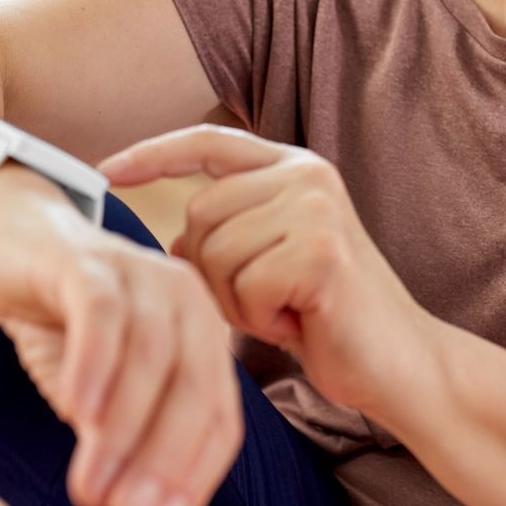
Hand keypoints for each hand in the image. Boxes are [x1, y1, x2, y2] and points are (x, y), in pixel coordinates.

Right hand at [0, 169, 243, 505]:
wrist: (14, 240)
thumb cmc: (69, 325)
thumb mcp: (106, 390)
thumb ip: (130, 437)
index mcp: (205, 337)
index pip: (219, 421)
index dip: (192, 482)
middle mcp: (188, 302)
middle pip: (193, 393)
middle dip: (162, 464)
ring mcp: (142, 274)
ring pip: (149, 360)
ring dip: (121, 433)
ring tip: (90, 488)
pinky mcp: (91, 261)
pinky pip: (103, 317)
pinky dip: (95, 367)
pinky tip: (76, 414)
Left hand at [95, 126, 439, 417]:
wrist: (399, 363)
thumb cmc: (329, 319)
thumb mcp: (269, 266)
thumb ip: (227, 237)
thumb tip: (170, 238)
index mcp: (294, 169)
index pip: (209, 143)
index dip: (153, 154)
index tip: (106, 169)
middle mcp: (306, 176)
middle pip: (199, 215)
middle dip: (213, 273)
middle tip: (266, 301)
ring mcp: (316, 209)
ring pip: (215, 253)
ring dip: (236, 302)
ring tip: (286, 311)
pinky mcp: (320, 251)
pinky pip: (243, 287)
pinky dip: (259, 320)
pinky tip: (300, 323)